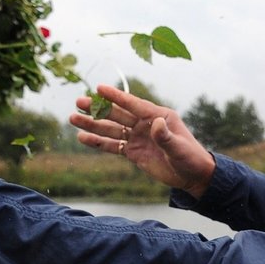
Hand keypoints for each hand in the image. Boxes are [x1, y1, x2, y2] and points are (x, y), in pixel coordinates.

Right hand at [70, 84, 214, 198]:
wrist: (192, 176)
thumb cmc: (190, 158)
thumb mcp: (179, 148)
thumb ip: (166, 136)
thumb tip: (156, 123)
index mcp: (158, 116)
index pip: (133, 104)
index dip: (116, 96)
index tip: (99, 88)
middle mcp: (145, 124)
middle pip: (117, 114)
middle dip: (97, 108)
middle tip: (78, 101)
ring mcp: (137, 137)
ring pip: (111, 129)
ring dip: (92, 124)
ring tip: (72, 118)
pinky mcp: (132, 151)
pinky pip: (112, 145)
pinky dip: (98, 142)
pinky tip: (82, 137)